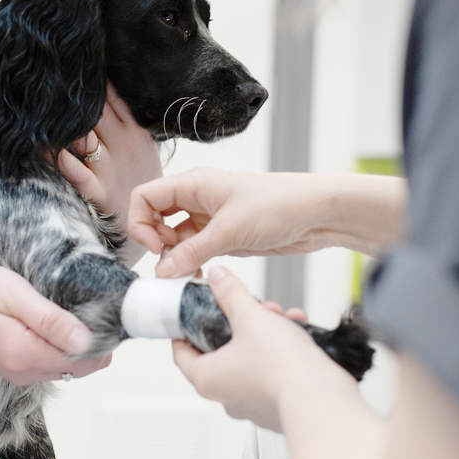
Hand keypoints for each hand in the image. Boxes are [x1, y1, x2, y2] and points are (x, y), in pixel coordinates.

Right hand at [0, 261, 111, 385]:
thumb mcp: (12, 294)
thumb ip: (51, 320)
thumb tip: (88, 341)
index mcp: (26, 356)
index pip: (88, 360)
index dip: (104, 336)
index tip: (109, 309)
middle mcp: (24, 372)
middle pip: (80, 366)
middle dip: (94, 339)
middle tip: (91, 302)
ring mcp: (16, 372)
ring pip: (65, 365)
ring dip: (76, 341)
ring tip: (70, 306)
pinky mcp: (10, 365)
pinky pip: (48, 361)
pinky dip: (58, 344)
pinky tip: (51, 317)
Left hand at [58, 84, 162, 263]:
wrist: (146, 229)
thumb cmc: (137, 184)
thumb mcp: (143, 151)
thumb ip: (127, 124)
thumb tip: (106, 95)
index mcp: (136, 133)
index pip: (113, 98)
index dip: (94, 81)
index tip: (74, 62)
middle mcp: (124, 147)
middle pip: (96, 111)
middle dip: (75, 97)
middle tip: (51, 75)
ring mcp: (110, 170)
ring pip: (85, 136)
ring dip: (65, 123)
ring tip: (42, 104)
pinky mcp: (99, 193)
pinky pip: (78, 174)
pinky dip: (62, 161)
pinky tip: (46, 148)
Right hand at [128, 168, 342, 277]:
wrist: (317, 214)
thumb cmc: (277, 205)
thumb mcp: (228, 231)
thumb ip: (191, 252)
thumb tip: (161, 271)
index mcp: (192, 183)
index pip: (145, 196)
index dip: (141, 222)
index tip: (156, 247)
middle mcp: (196, 197)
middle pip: (155, 216)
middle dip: (156, 241)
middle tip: (169, 262)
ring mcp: (209, 216)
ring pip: (174, 236)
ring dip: (175, 256)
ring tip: (186, 272)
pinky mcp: (222, 234)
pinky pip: (194, 248)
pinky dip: (191, 261)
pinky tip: (198, 274)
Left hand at [172, 266, 337, 429]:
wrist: (323, 402)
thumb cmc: (281, 370)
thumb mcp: (250, 317)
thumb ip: (231, 294)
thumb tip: (218, 277)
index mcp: (207, 378)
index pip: (181, 352)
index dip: (185, 329)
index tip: (191, 314)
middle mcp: (226, 396)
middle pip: (221, 351)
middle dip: (238, 323)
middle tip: (251, 309)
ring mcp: (253, 404)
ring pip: (251, 358)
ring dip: (265, 333)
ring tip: (281, 317)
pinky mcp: (279, 406)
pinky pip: (275, 372)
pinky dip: (284, 350)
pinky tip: (298, 331)